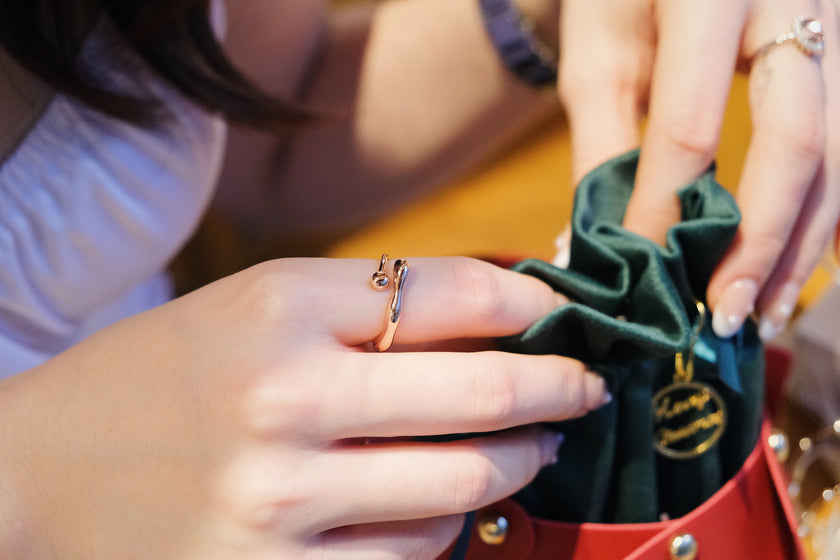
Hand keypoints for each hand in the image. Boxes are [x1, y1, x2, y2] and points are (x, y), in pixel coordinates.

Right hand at [0, 257, 606, 558]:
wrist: (43, 471)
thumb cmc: (168, 374)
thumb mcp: (260, 305)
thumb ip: (377, 304)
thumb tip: (507, 313)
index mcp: (281, 309)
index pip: (456, 295)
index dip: (533, 305)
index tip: (562, 316)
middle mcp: (282, 402)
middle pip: (483, 396)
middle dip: (558, 389)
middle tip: (583, 387)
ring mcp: (278, 504)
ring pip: (462, 490)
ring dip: (514, 465)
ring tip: (529, 448)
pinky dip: (447, 528)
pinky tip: (447, 505)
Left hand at [559, 0, 839, 339]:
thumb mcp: (600, 53)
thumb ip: (602, 143)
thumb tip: (597, 243)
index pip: (691, 128)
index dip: (665, 211)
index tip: (639, 274)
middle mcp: (795, 0)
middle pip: (796, 144)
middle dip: (759, 244)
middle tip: (722, 316)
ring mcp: (838, 21)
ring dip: (804, 244)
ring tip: (761, 312)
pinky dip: (824, 212)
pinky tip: (791, 265)